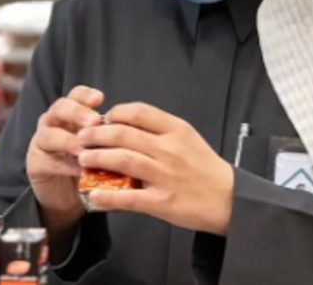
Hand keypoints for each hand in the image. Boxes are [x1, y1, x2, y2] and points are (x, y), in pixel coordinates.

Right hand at [27, 86, 103, 225]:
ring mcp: (41, 142)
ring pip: (49, 134)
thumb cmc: (88, 164)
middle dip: (77, 112)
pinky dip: (65, 165)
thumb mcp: (100, 147)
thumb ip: (110, 137)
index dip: (86, 95)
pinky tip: (81, 170)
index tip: (100, 98)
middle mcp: (53, 123)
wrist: (66, 195)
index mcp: (70, 113)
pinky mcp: (35, 164)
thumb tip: (138, 131)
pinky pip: (48, 161)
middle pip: (60, 108)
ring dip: (68, 141)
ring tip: (84, 148)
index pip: (75, 95)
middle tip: (93, 121)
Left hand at [76, 102, 234, 235]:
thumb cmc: (204, 168)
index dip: (113, 113)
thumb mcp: (186, 138)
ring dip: (96, 158)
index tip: (100, 120)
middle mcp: (169, 149)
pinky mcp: (162, 201)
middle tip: (81, 138)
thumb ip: (158, 129)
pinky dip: (107, 196)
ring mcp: (165, 175)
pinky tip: (94, 194)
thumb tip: (122, 123)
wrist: (231, 200)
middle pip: (122, 134)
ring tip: (82, 159)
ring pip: (122, 160)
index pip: (137, 111)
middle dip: (95, 134)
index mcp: (176, 130)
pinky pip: (128, 197)